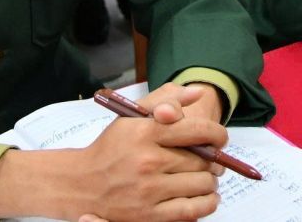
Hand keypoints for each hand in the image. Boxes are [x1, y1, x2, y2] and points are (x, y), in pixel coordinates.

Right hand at [72, 84, 226, 221]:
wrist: (81, 184)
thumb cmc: (111, 148)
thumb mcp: (133, 117)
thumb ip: (166, 100)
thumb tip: (199, 91)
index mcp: (145, 132)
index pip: (196, 130)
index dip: (217, 134)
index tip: (220, 138)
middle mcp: (148, 160)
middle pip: (202, 159)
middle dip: (213, 159)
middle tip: (210, 160)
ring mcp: (149, 190)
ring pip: (202, 184)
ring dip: (210, 181)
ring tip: (205, 177)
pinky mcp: (149, 215)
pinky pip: (193, 209)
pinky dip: (207, 203)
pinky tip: (206, 197)